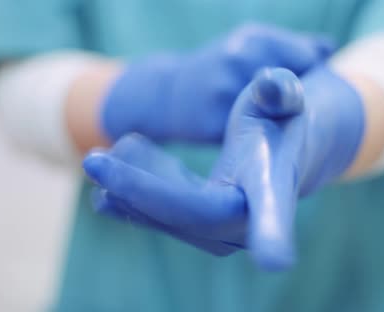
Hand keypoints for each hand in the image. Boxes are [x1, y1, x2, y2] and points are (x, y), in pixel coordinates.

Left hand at [84, 67, 364, 269]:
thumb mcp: (286, 97)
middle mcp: (251, 216)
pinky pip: (168, 216)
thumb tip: (270, 85)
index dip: (272, 231)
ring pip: (172, 218)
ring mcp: (227, 226)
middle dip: (140, 192)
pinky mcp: (207, 220)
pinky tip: (105, 190)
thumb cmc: (287, 117)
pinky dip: (136, 201)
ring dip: (129, 194)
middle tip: (93, 161)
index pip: (274, 209)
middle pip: (194, 215)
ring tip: (96, 160)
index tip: (274, 260)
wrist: (289, 144)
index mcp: (276, 183)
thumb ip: (280, 92)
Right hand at [101, 23, 332, 142]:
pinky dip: (257, 138)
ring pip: (275, 116)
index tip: (303, 90)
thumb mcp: (251, 45)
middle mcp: (239, 59)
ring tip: (268, 124)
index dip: (310, 79)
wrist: (166, 95)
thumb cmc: (219, 68)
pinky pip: (251, 136)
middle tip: (286, 112)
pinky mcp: (213, 122)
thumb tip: (331, 50)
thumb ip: (294, 47)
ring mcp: (224, 90)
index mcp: (253, 38)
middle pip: (294, 89)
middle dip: (294, 102)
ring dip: (279, 124)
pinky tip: (251, 134)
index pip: (307, 59)